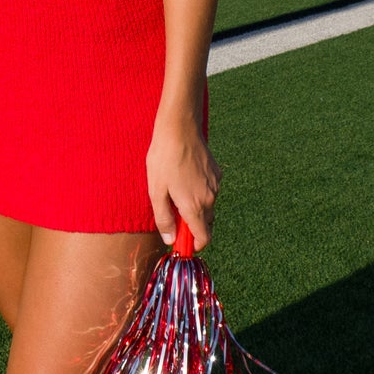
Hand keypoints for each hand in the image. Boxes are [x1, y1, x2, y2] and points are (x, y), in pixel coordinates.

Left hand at [146, 109, 219, 248]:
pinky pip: (209, 190)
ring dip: (194, 205)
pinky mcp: (217, 172)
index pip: (204, 238)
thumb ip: (164, 219)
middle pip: (205, 223)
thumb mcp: (156, 191)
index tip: (181, 242)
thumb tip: (170, 240)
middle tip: (172, 212)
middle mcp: (210, 198)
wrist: (180, 128)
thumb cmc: (164, 159)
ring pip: (207, 205)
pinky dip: (199, 190)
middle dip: (191, 224)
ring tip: (176, 188)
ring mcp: (216, 185)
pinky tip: (185, 176)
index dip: (193, 244)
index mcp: (195, 206)